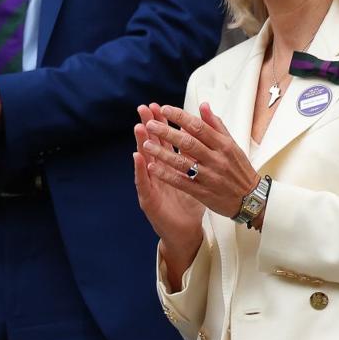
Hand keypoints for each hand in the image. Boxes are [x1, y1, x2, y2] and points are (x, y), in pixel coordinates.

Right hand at [132, 104, 204, 268]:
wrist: (185, 233)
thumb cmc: (189, 205)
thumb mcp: (196, 178)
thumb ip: (195, 158)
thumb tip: (200, 138)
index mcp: (169, 166)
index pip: (164, 140)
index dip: (161, 123)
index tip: (159, 106)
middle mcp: (157, 173)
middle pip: (151, 145)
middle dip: (148, 126)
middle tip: (143, 108)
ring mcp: (151, 185)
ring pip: (144, 161)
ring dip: (141, 143)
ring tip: (138, 127)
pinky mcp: (148, 200)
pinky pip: (143, 182)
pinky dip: (140, 170)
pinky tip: (138, 157)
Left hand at [140, 102, 259, 220]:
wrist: (251, 199)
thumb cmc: (239, 168)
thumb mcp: (232, 145)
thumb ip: (216, 125)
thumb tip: (203, 105)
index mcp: (224, 145)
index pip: (199, 127)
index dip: (180, 117)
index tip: (164, 109)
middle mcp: (217, 159)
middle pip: (188, 143)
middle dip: (167, 132)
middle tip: (150, 124)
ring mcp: (210, 177)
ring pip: (183, 163)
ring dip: (162, 153)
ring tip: (146, 144)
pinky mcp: (203, 192)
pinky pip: (182, 182)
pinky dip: (166, 174)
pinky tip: (152, 167)